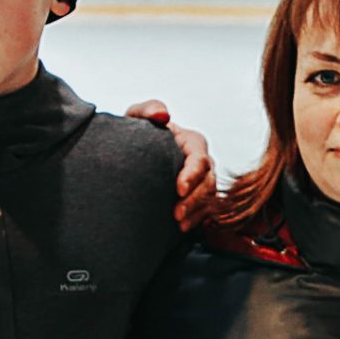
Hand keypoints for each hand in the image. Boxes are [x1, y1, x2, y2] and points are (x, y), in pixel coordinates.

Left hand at [128, 99, 219, 230]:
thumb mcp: (136, 117)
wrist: (130, 154)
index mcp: (192, 143)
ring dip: (196, 212)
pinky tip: (183, 229)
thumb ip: (147, 109)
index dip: (192, 175)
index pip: (199, 159)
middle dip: (195, 199)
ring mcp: (201, 182)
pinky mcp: (196, 198)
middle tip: (176, 214)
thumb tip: (164, 115)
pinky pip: (205, 211)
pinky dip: (197, 220)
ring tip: (179, 224)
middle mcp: (201, 163)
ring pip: (209, 199)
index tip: (178, 189)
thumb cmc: (135, 133)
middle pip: (208, 182)